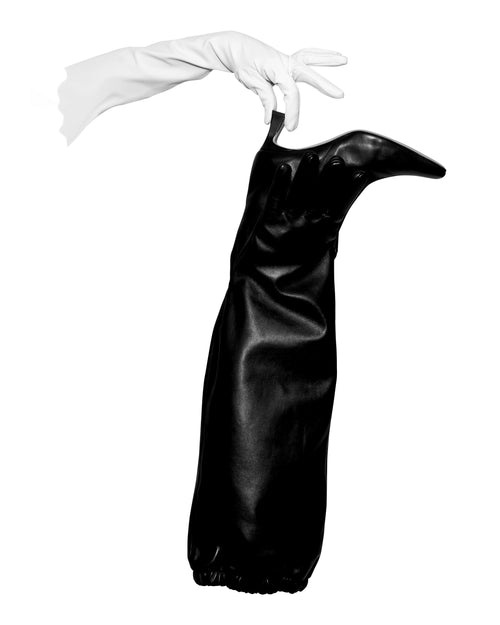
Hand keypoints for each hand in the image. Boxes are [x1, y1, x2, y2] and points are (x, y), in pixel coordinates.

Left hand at [208, 31, 346, 130]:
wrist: (235, 47)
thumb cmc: (242, 60)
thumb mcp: (250, 80)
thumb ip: (264, 96)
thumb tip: (271, 115)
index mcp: (277, 68)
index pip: (291, 93)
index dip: (292, 112)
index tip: (291, 127)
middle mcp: (285, 61)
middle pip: (309, 73)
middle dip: (325, 84)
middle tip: (339, 94)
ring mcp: (287, 59)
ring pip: (311, 57)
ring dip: (327, 58)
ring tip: (343, 59)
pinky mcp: (286, 60)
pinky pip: (306, 55)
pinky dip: (318, 54)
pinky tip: (327, 56)